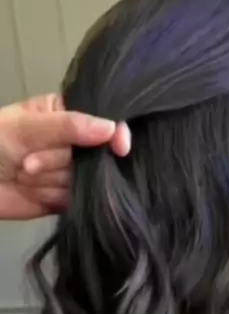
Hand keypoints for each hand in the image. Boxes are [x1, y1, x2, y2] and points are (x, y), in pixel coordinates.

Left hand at [0, 94, 130, 218]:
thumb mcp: (25, 127)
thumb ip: (69, 126)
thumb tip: (111, 129)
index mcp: (65, 113)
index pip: (103, 120)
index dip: (114, 133)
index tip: (120, 147)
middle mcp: (72, 142)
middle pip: (95, 155)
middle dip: (61, 161)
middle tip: (29, 162)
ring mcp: (69, 171)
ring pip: (87, 180)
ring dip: (54, 180)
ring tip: (24, 174)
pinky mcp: (64, 198)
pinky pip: (78, 200)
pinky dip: (57, 198)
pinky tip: (34, 192)